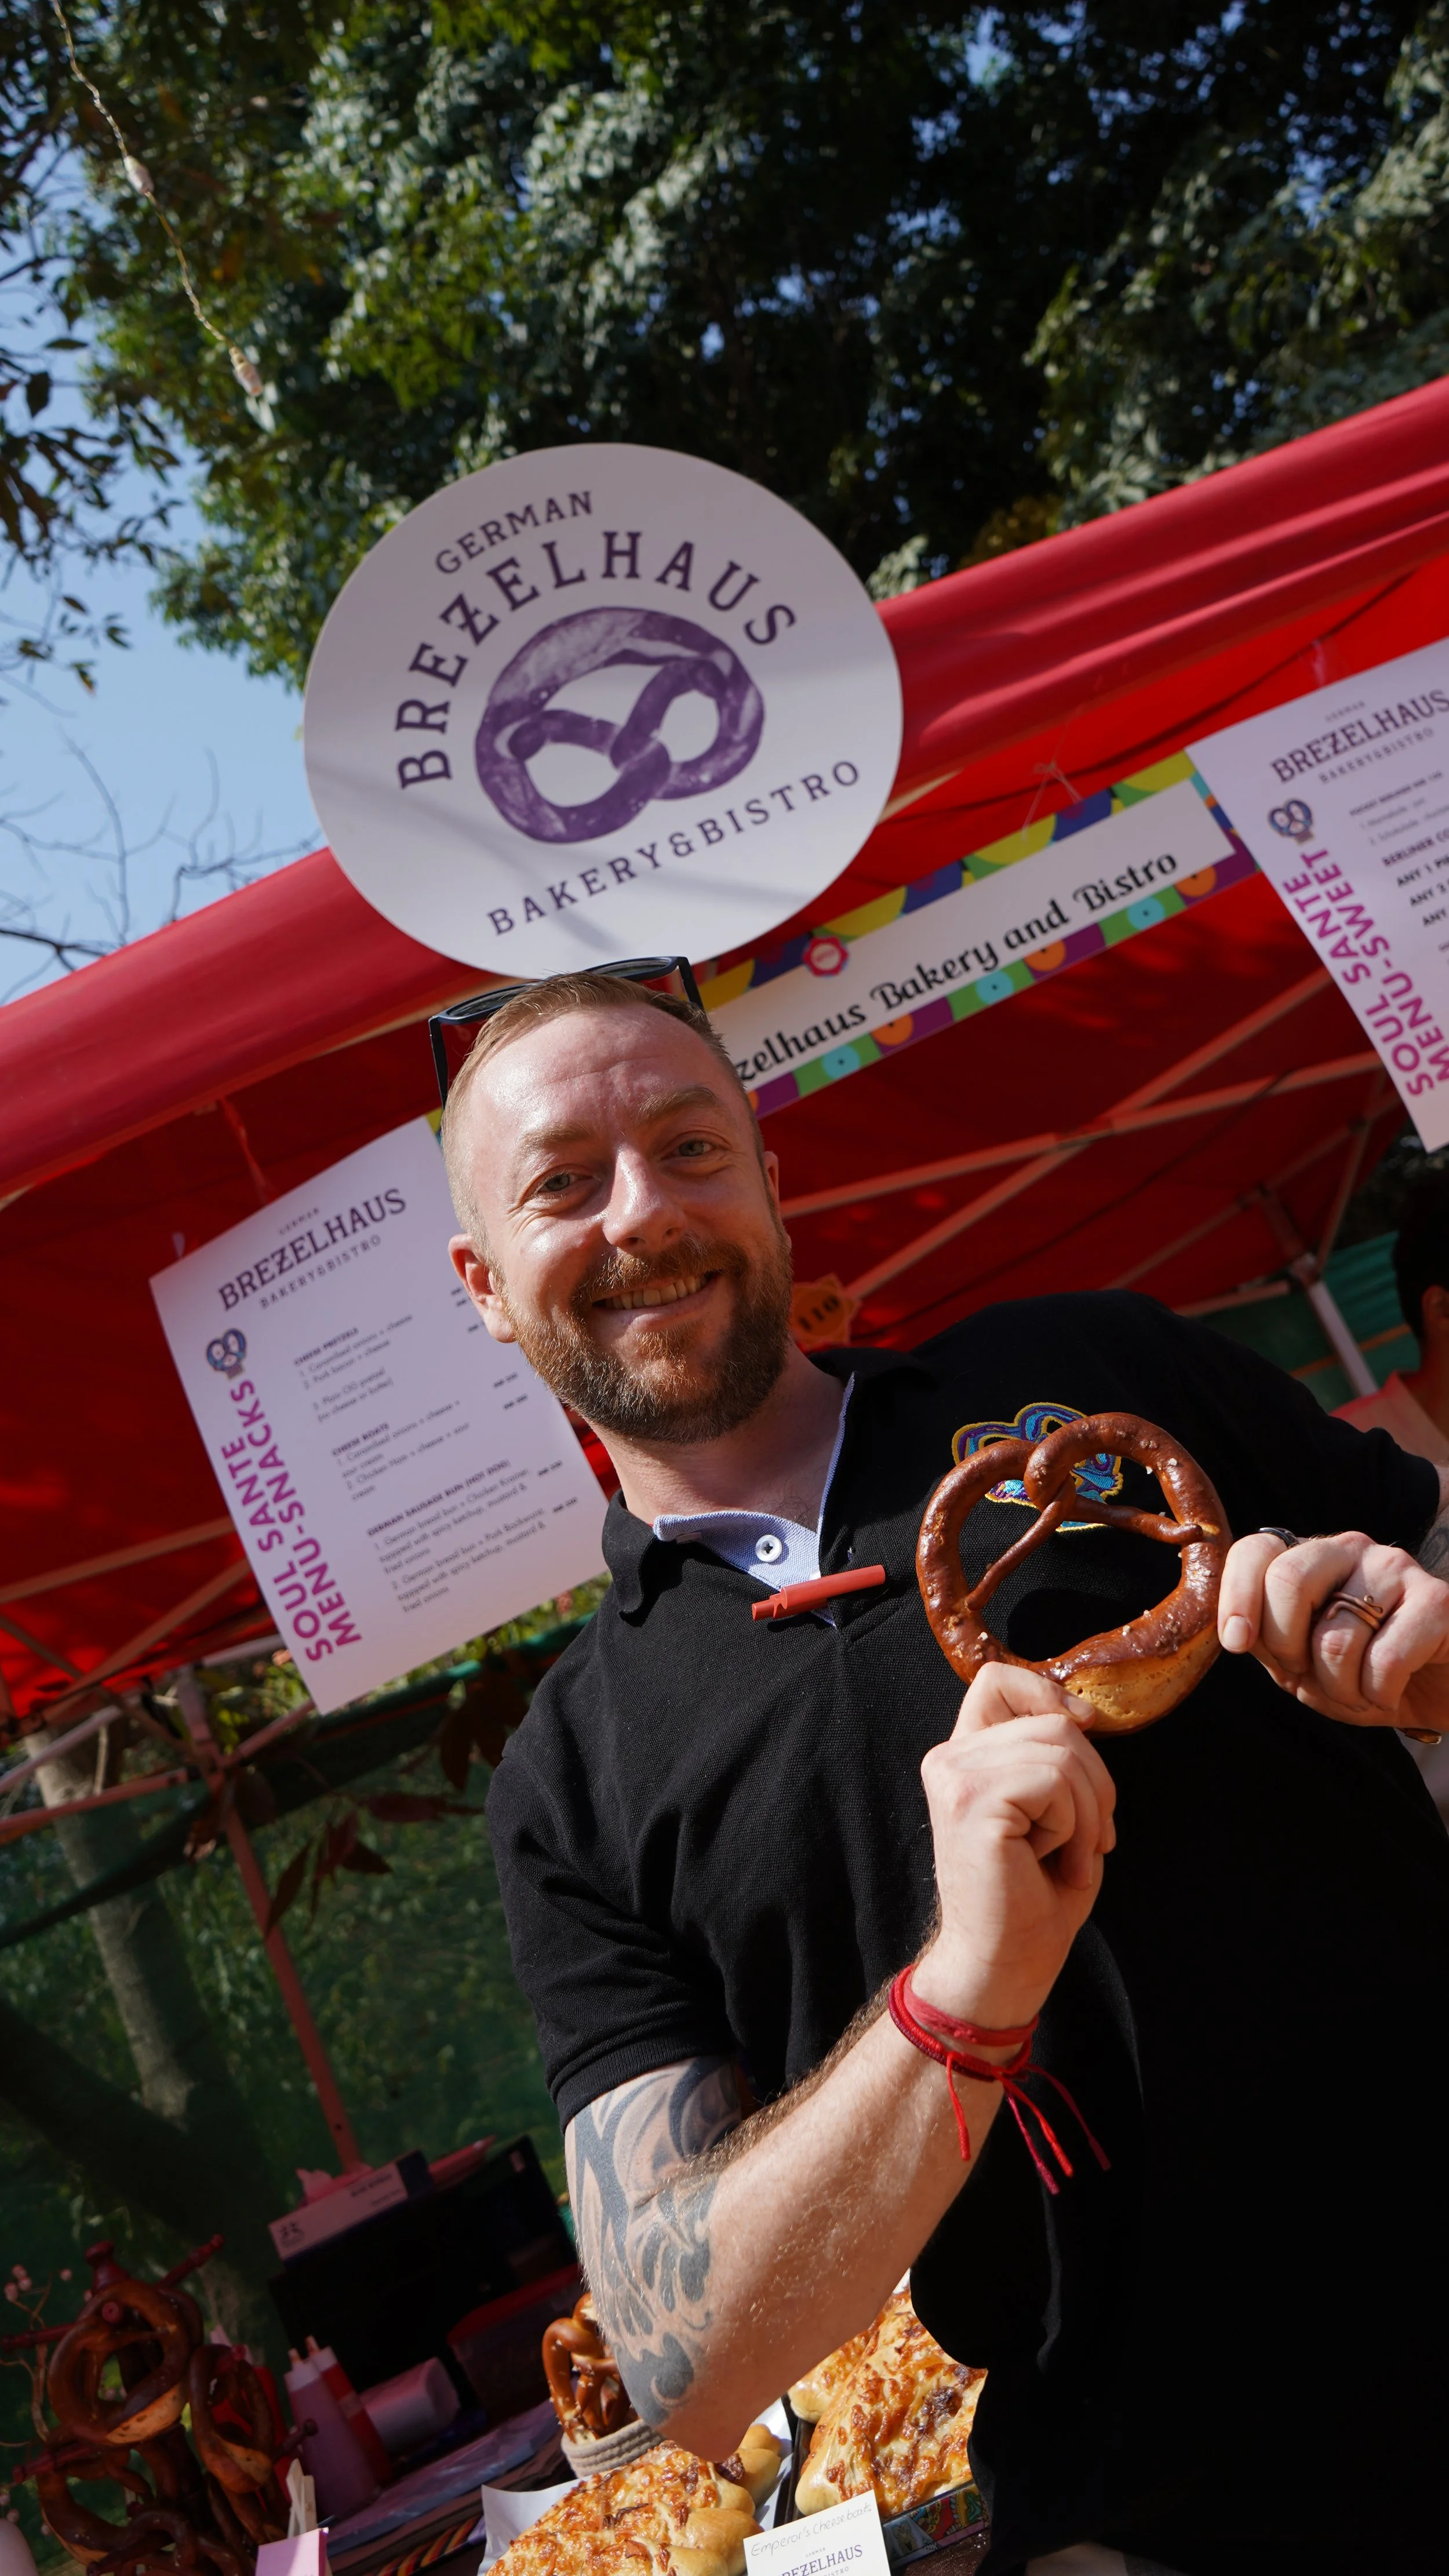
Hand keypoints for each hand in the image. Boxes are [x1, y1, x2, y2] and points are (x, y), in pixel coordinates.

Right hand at [913, 1666, 1116, 2034]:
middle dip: (1095, 1784)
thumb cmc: (1034, 1898)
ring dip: (1088, 1814)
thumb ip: (1054, 1758)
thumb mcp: (1053, 1810)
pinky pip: (1054, 1782)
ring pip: (1061, 1752)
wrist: (1006, 1965)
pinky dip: (1073, 1827)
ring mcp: (954, 1776)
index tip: (1081, 1733)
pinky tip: (1052, 1862)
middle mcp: (949, 1758)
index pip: (996, 1680)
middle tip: (1088, 1844)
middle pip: (1053, 1722)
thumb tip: (1079, 1715)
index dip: (1047, 1694)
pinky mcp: (971, 1801)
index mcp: (965, 1756)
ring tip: (1069, 1858)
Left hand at [1219, 1529, 1448, 1732]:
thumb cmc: (1363, 1675)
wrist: (1439, 1692)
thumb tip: (1234, 1632)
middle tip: (1309, 1675)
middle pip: (1288, 1580)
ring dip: (1340, 1688)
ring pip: (1335, 1637)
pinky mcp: (1438, 1600)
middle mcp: (1350, 1549)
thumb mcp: (1301, 1663)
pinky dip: (1381, 1693)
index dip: (1236, 1596)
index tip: (1238, 1642)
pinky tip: (1392, 1692)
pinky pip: (1385, 1659)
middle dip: (1287, 1647)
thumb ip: (1264, 1639)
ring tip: (1361, 1692)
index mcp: (1309, 1558)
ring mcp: (1396, 1568)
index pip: (1256, 1552)